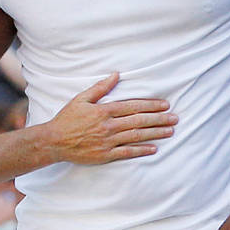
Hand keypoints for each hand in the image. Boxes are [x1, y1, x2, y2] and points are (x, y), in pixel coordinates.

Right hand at [46, 72, 176, 163]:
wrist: (54, 141)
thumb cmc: (67, 119)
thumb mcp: (81, 99)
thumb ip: (100, 88)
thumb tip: (116, 75)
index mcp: (104, 110)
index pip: (133, 106)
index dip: (151, 105)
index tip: (165, 105)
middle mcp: (109, 126)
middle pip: (139, 121)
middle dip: (159, 119)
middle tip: (175, 118)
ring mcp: (108, 141)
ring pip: (136, 136)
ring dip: (155, 133)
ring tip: (170, 131)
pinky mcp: (105, 155)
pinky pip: (127, 153)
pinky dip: (141, 150)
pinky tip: (154, 148)